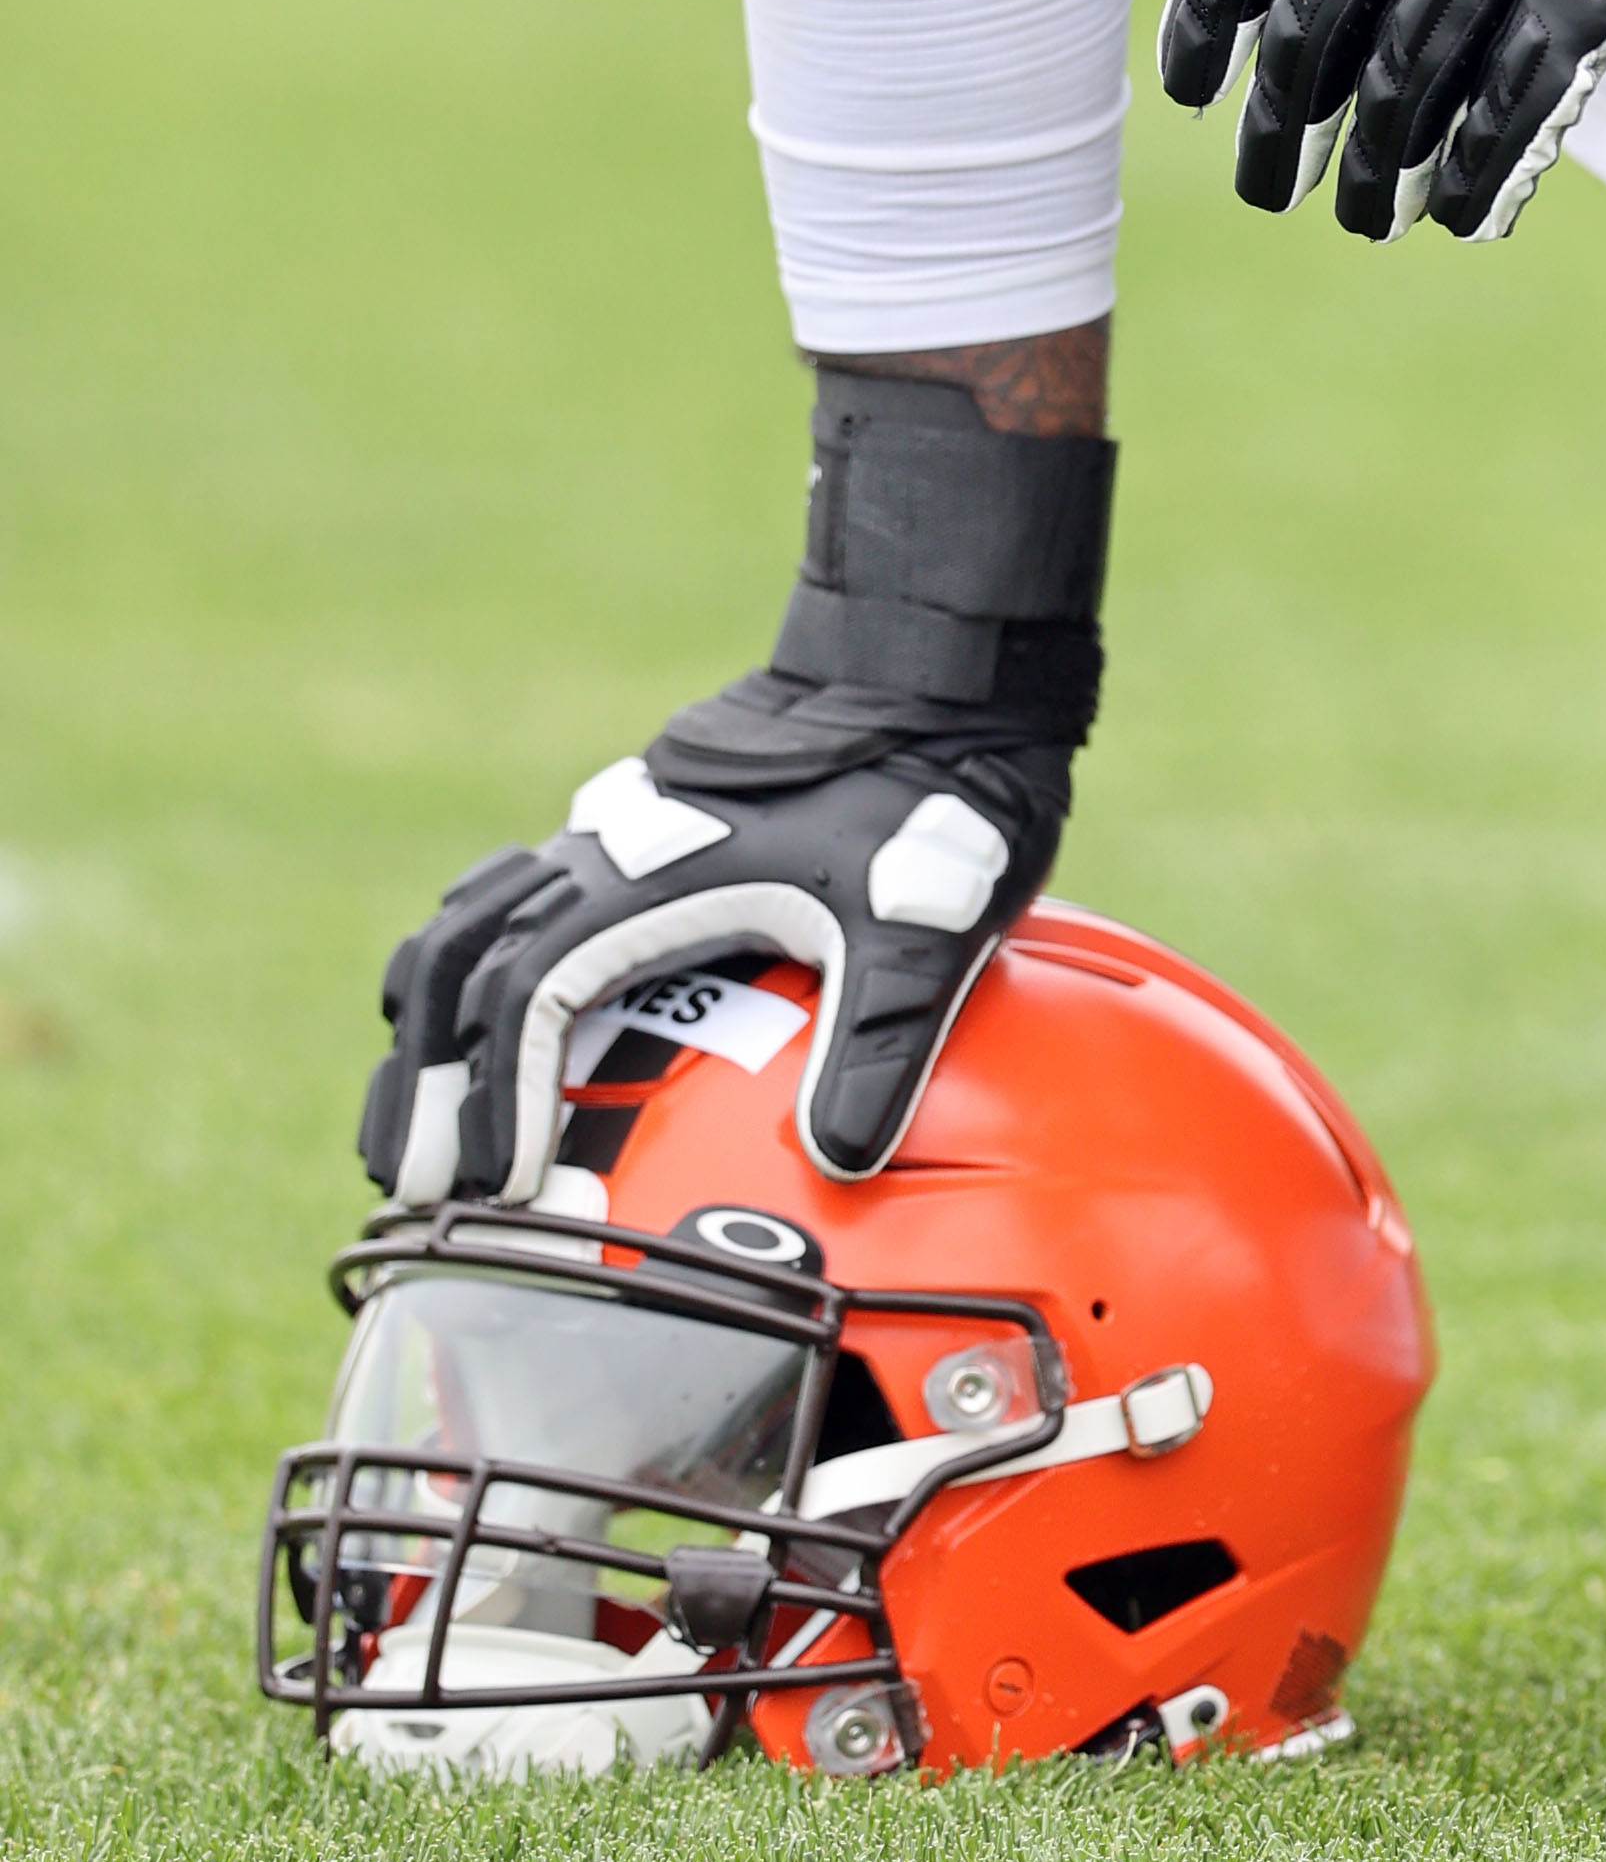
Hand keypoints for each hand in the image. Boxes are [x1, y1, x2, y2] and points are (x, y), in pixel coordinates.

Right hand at [358, 374, 1111, 1199]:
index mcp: (648, 877)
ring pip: (467, 922)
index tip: (494, 1192)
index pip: (526, 998)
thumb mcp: (917, 923)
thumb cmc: (923, 789)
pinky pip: (514, 896)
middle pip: (455, 963)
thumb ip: (877, 1042)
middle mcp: (602, 851)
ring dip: (430, 1022)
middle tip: (419, 1188)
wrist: (931, 669)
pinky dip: (477, 966)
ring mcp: (609, 833)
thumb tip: (841, 1164)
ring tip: (422, 1131)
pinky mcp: (636, 828)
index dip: (497, 1098)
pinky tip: (493, 1028)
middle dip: (423, 1079)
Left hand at [1155, 0, 1605, 243]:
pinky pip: (1520, 98)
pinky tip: (1466, 212)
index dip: (1203, 26)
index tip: (1191, 93)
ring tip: (1364, 216)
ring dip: (1378, 167)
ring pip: (1409, 81)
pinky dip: (1484, 166)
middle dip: (1283, 126)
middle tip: (1268, 185)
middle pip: (1314, 31)